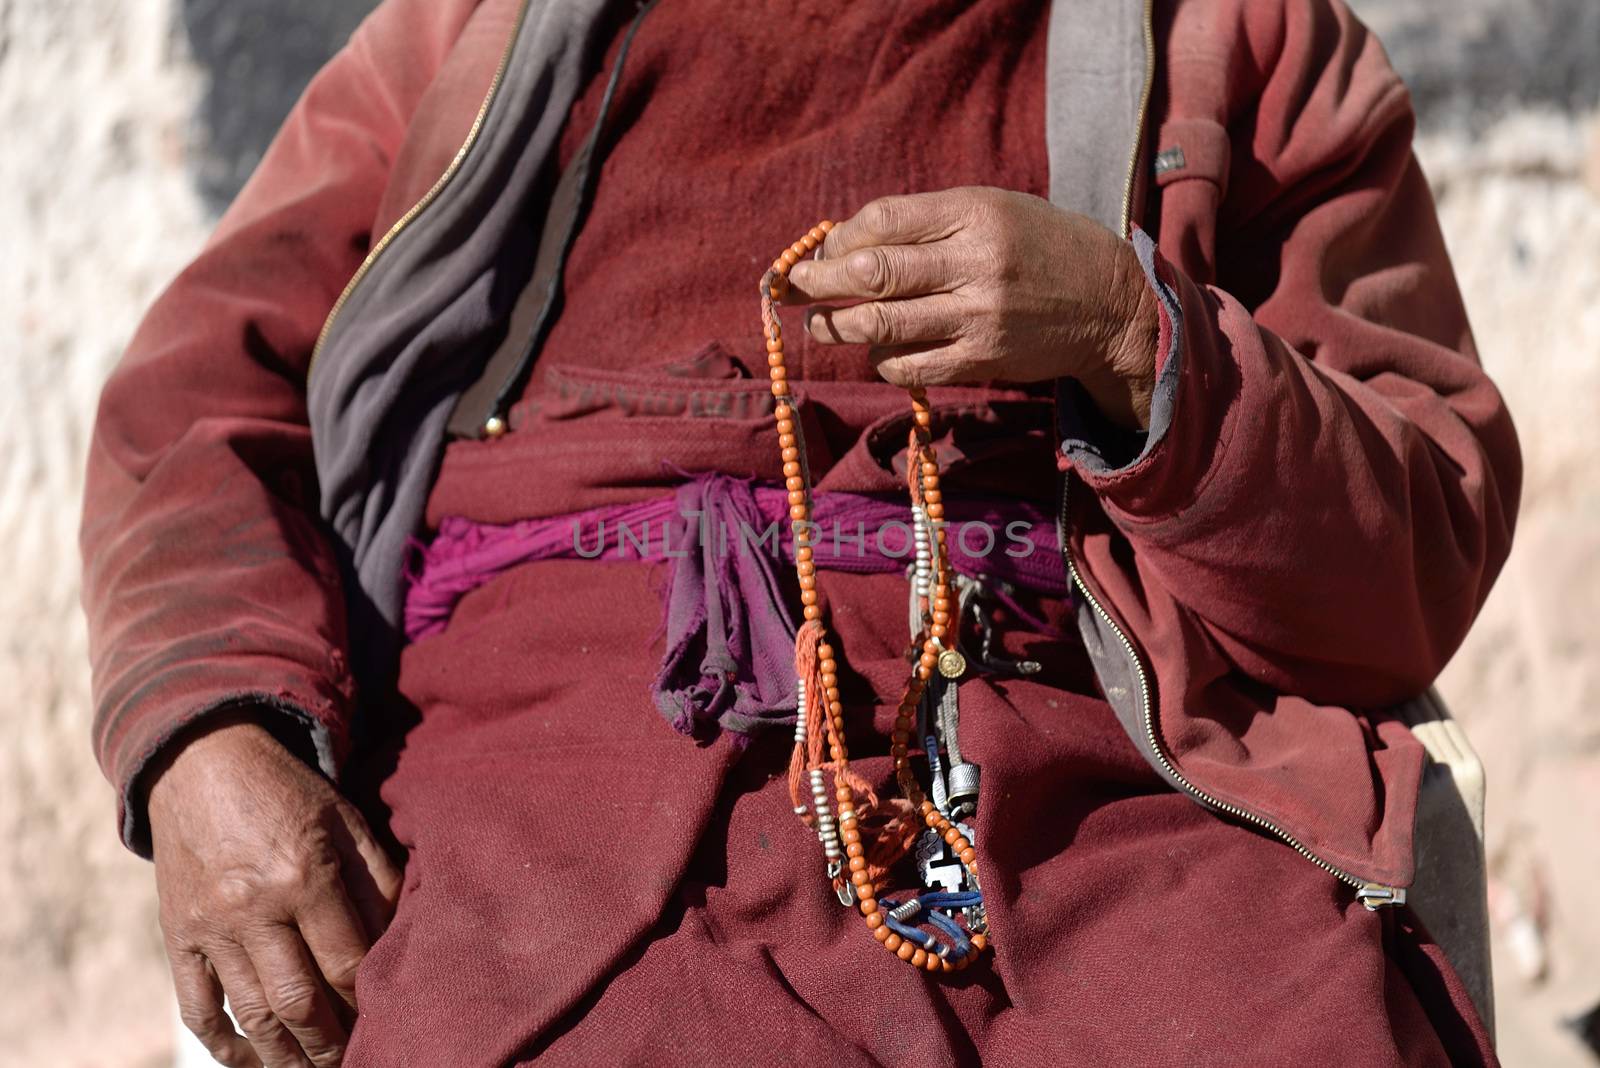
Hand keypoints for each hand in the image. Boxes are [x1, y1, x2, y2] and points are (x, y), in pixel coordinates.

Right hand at [147, 712, 401, 1067]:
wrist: (201, 762)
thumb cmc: (287, 792)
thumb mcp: (345, 819)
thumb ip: (377, 877)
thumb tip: (404, 934)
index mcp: (304, 875)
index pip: (346, 962)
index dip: (369, 1000)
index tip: (387, 1020)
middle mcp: (254, 908)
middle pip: (299, 1000)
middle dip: (331, 1043)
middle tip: (352, 1061)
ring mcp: (211, 927)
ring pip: (251, 1014)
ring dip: (284, 1056)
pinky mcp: (178, 936)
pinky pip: (198, 1007)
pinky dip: (223, 1044)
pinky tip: (250, 1061)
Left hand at [785, 186, 1158, 428]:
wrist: (1107, 302)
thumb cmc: (1036, 247)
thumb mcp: (991, 210)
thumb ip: (925, 222)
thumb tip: (844, 243)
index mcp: (974, 213)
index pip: (882, 222)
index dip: (839, 238)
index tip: (823, 249)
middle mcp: (974, 263)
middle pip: (872, 274)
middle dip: (819, 282)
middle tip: (793, 287)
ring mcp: (977, 317)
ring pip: (881, 325)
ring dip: (836, 326)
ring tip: (818, 324)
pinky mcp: (980, 360)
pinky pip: (908, 365)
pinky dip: (880, 358)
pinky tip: (875, 349)